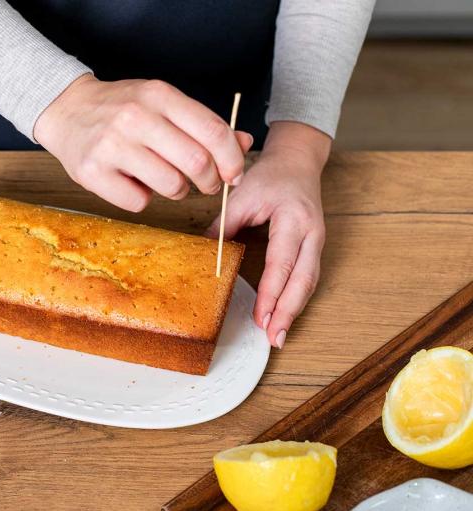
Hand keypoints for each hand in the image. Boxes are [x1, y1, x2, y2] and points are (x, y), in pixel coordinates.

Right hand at [34, 74, 253, 211]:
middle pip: (197, 162)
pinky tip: (133, 183)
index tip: (234, 174)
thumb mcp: (163, 103)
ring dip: (178, 191)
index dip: (232, 159)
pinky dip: (143, 199)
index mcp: (158, 95)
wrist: (67, 110)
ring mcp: (111, 146)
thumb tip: (244, 142)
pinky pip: (139, 202)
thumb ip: (202, 123)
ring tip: (168, 181)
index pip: (212, 131)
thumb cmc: (122, 108)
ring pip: (171, 185)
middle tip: (207, 184)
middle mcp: (135, 117)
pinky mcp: (92, 172)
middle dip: (211, 181)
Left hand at [204, 122, 330, 347]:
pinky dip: (296, 300)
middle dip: (287, 311)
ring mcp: (317, 242)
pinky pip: (307, 279)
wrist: (297, 161)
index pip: (282, 262)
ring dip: (293, 311)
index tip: (261, 316)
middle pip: (303, 280)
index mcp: (294, 219)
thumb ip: (223, 226)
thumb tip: (204, 254)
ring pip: (309, 283)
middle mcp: (312, 234)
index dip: (272, 292)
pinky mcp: (314, 249)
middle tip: (273, 338)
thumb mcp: (242, 196)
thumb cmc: (270, 176)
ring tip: (277, 336)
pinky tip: (283, 317)